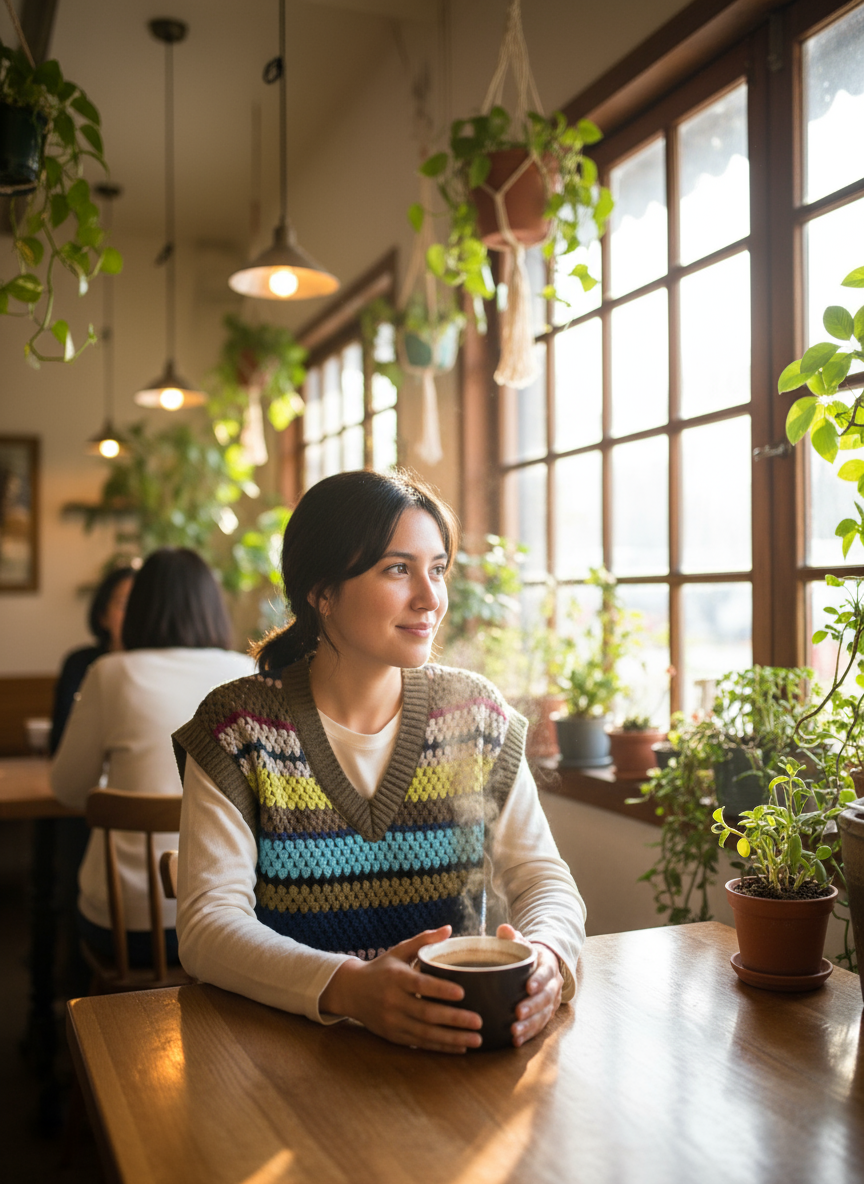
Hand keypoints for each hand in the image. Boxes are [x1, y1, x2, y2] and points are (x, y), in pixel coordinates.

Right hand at [319, 925, 483, 1052]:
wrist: (351, 991)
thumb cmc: (382, 968)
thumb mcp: (399, 951)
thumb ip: (424, 940)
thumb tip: (449, 929)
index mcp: (397, 977)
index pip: (421, 984)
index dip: (441, 990)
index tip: (463, 993)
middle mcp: (393, 1001)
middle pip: (426, 1013)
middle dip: (454, 1019)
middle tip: (478, 1021)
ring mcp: (393, 1021)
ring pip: (425, 1033)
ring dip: (452, 1039)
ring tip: (476, 1040)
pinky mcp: (393, 1036)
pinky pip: (420, 1044)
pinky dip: (440, 1047)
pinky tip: (460, 1048)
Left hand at [497, 923, 563, 1046]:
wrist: (543, 964)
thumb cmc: (527, 953)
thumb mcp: (522, 941)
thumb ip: (512, 936)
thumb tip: (503, 929)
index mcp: (548, 965)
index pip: (546, 972)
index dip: (539, 980)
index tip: (528, 987)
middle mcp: (554, 985)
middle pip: (547, 997)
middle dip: (533, 1006)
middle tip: (518, 1013)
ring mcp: (551, 1002)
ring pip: (544, 1015)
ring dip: (530, 1025)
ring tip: (515, 1032)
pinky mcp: (546, 1014)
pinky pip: (539, 1026)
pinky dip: (528, 1034)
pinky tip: (515, 1041)